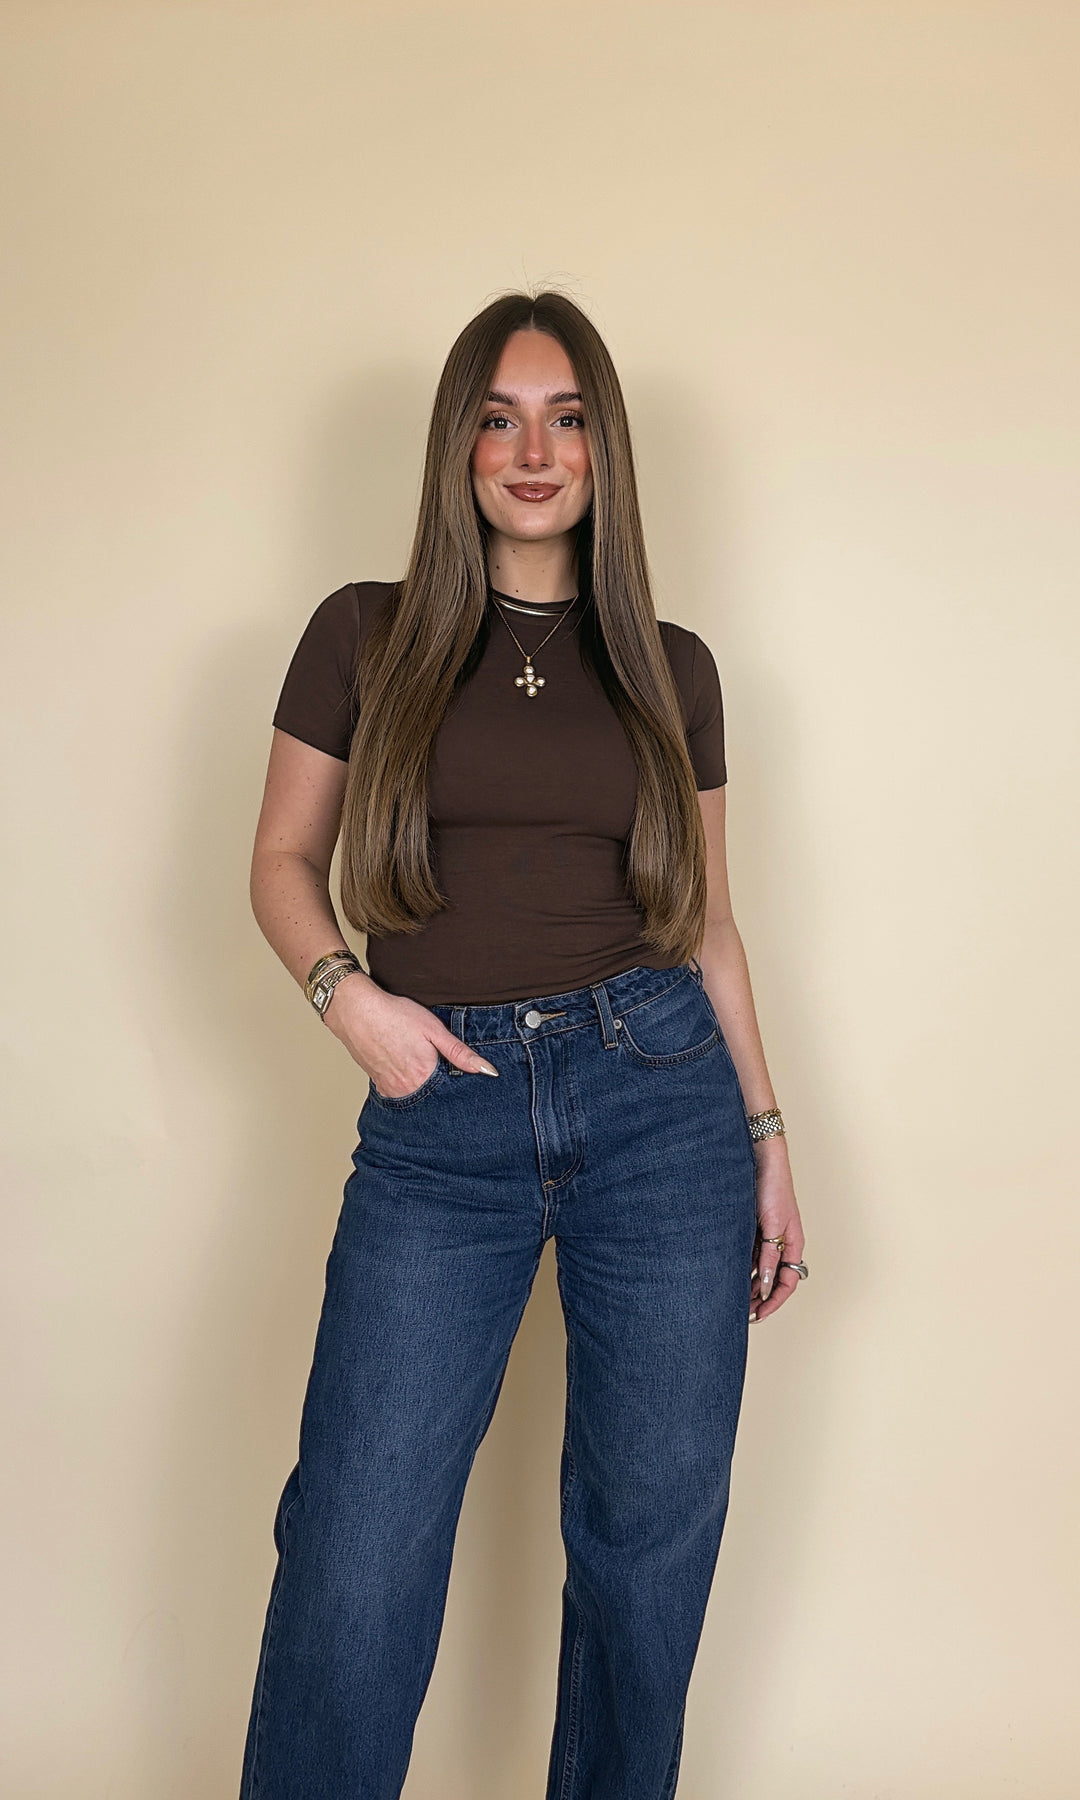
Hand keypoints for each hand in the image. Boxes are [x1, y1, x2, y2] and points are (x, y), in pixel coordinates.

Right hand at [321, 974, 498, 1097]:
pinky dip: (408, 1088)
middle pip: (432, 1100)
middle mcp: (406, 1089)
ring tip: (424, 1071)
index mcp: (424, 1076)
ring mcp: (390, 1089)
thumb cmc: (394, 1015)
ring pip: (415, 1098)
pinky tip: (409, 1072)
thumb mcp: (433, 1029)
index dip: (459, 1090)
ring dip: (424, 1092)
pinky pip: (399, 1094)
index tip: (466, 1087)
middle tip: (444, 1078)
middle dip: (442, 1095)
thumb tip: (487, 1070)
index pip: (450, 1095)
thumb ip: (460, 1053)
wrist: (356, 1010)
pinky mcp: (379, 1085)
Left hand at [749, 1135, 804, 1322]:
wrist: (761, 1158)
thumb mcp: (772, 1225)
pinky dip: (742, 1267)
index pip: (787, 1283)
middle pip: (774, 1280)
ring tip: (734, 1298)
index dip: (774, 1302)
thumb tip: (768, 1285)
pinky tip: (729, 1274)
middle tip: (742, 1313)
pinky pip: (749, 1254)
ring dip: (750, 1285)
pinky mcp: (752, 1227)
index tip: (758, 1315)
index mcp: (794, 1244)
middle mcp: (781, 1243)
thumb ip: (770, 1255)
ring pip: (760, 1269)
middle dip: (760, 1298)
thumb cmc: (773, 1186)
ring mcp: (766, 1236)